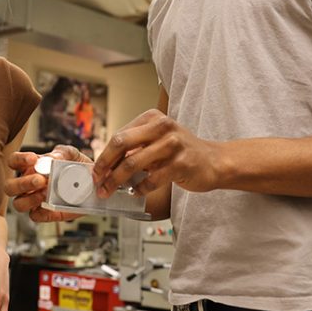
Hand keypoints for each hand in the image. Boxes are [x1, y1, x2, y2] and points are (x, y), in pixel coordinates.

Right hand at [6, 147, 88, 222]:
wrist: (94, 183)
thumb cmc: (77, 166)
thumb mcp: (71, 155)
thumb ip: (62, 152)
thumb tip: (52, 158)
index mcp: (30, 167)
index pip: (13, 162)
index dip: (18, 160)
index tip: (33, 158)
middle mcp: (28, 184)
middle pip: (9, 187)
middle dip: (22, 183)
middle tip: (40, 179)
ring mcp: (35, 200)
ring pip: (18, 204)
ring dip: (29, 199)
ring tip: (46, 192)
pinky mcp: (45, 213)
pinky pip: (35, 216)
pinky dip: (40, 210)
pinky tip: (50, 203)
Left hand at [93, 109, 220, 196]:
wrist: (215, 161)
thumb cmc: (182, 152)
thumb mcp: (158, 140)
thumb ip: (135, 146)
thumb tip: (106, 163)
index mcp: (152, 118)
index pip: (119, 136)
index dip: (103, 155)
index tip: (96, 171)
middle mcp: (162, 127)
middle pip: (121, 144)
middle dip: (104, 165)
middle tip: (98, 181)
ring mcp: (173, 144)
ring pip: (133, 163)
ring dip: (117, 180)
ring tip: (110, 191)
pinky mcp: (181, 163)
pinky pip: (151, 179)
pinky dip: (139, 188)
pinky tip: (136, 192)